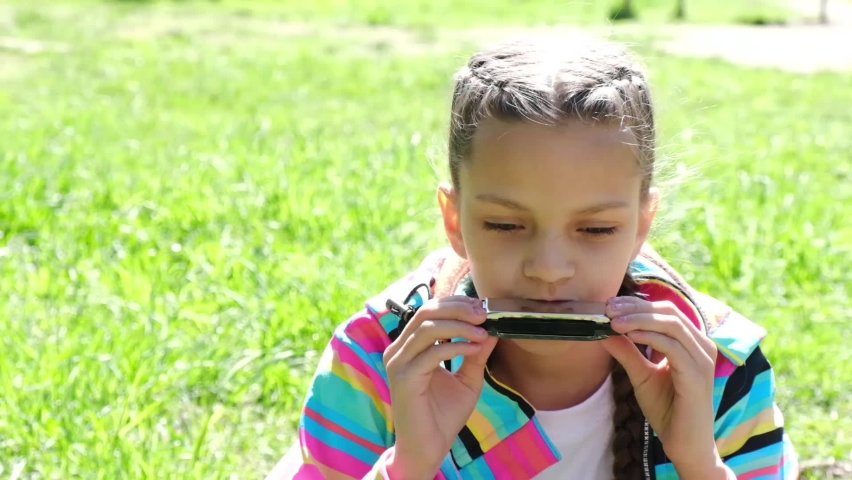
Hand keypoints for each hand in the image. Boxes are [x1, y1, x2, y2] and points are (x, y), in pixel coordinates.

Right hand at [382, 296, 497, 478]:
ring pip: (428, 326)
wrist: (429, 447)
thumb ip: (476, 352)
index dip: (456, 304)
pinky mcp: (403, 376)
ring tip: (483, 332)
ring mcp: (398, 361)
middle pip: (426, 311)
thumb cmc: (444, 415)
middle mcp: (398, 349)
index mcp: (410, 346)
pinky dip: (457, 346)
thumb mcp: (467, 378)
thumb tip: (493, 328)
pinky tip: (475, 348)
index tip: (483, 308)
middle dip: (459, 308)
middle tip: (484, 314)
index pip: (430, 310)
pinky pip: (433, 351)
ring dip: (460, 325)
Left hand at [601, 296, 720, 471]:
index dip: (637, 304)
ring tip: (613, 322)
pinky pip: (672, 346)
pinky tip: (628, 336)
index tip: (609, 305)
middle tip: (608, 309)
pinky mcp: (697, 374)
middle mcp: (702, 345)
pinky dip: (649, 336)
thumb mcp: (641, 375)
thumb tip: (603, 331)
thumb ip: (626, 352)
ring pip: (671, 324)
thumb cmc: (667, 409)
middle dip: (635, 307)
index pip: (666, 310)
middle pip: (669, 311)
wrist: (683, 444)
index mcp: (692, 342)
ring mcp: (702, 358)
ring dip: (639, 319)